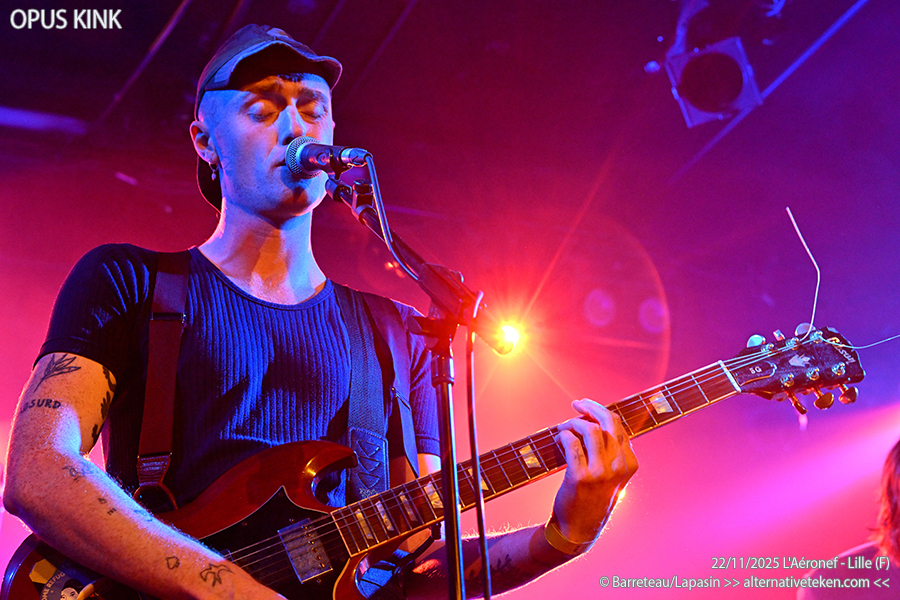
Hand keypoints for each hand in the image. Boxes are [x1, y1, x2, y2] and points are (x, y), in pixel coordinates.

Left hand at [551, 398, 637, 545]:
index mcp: (630, 464)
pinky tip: (558, 439)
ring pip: (589, 429)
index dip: (601, 411)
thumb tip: (597, 420)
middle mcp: (618, 467)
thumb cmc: (593, 498)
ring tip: (563, 427)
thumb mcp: (612, 477)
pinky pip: (571, 443)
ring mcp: (600, 473)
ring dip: (572, 422)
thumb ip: (612, 452)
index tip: (587, 407)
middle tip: (577, 404)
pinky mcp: (580, 477)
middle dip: (591, 407)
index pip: (618, 425)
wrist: (579, 529)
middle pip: (608, 421)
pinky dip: (562, 436)